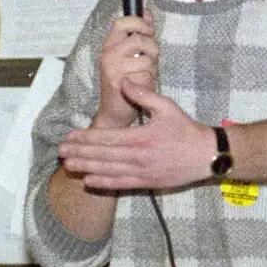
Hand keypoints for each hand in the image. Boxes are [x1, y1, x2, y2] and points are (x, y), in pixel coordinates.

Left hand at [58, 80, 216, 190]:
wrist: (206, 155)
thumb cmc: (185, 129)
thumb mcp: (166, 106)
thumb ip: (143, 94)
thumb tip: (124, 82)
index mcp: (141, 137)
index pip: (106, 138)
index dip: (85, 138)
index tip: (69, 137)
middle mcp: (138, 156)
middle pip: (102, 156)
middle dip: (79, 153)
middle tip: (60, 152)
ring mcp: (141, 172)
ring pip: (107, 171)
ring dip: (86, 168)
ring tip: (68, 165)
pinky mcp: (146, 182)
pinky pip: (120, 184)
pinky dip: (103, 183)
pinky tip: (89, 181)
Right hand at [94, 13, 156, 128]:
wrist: (114, 111)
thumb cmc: (125, 81)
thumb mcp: (128, 55)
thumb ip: (138, 35)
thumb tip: (147, 13)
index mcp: (109, 46)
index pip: (121, 23)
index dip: (139, 22)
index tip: (149, 29)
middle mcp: (108, 56)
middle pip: (139, 40)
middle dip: (153, 48)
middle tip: (152, 58)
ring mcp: (114, 70)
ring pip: (147, 60)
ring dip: (153, 69)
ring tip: (145, 76)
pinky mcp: (122, 85)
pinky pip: (147, 77)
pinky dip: (150, 82)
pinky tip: (143, 86)